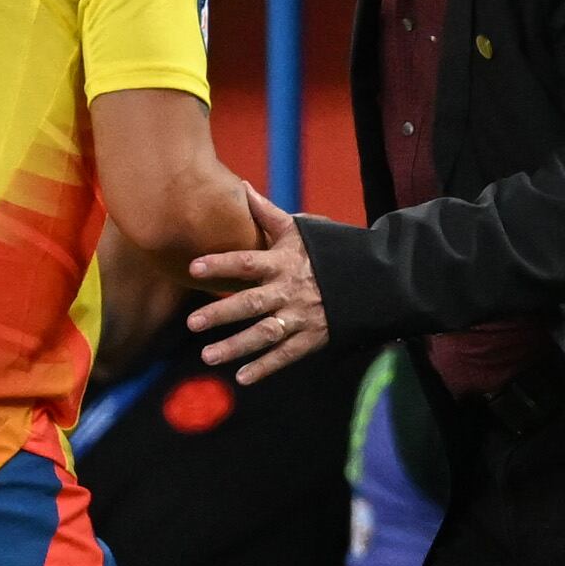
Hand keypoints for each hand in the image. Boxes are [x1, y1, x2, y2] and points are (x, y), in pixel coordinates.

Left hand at [190, 189, 329, 381]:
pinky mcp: (314, 336)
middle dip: (221, 314)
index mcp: (283, 262)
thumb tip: (242, 187)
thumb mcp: (301, 230)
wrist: (373, 278)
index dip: (221, 264)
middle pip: (251, 303)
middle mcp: (289, 290)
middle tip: (192, 323)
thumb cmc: (329, 251)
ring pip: (265, 333)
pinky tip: (242, 378)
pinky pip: (287, 354)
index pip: (246, 262)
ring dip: (236, 347)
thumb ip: (268, 215)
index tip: (194, 268)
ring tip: (207, 356)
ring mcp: (302, 316)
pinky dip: (266, 367)